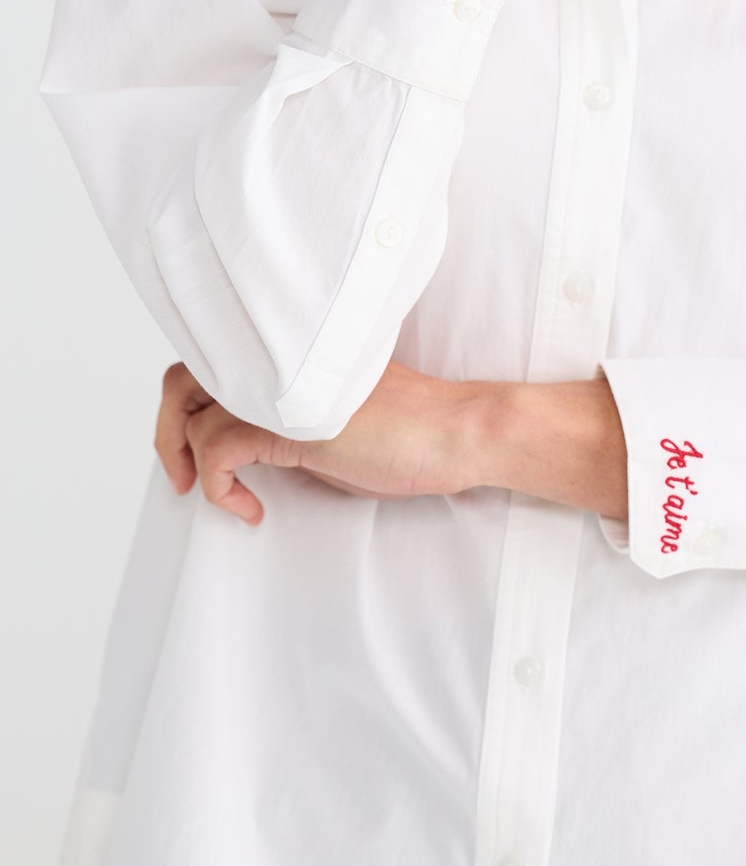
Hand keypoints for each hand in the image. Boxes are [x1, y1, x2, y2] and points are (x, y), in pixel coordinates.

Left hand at [154, 358, 474, 524]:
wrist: (455, 432)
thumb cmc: (409, 432)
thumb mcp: (332, 417)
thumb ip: (287, 415)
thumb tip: (240, 442)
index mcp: (289, 357)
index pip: (211, 359)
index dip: (189, 405)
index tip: (195, 453)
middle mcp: (277, 363)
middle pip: (183, 379)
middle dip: (170, 430)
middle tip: (183, 475)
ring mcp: (280, 389)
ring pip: (192, 415)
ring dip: (189, 463)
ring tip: (217, 494)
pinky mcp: (287, 422)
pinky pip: (217, 452)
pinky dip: (219, 488)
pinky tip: (250, 508)